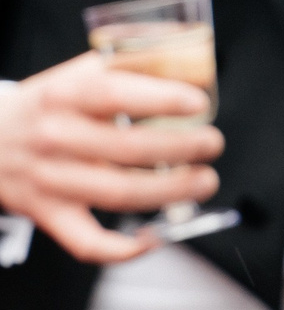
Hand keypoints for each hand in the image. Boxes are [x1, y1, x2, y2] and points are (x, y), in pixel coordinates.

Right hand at [0, 53, 221, 263]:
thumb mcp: (79, 72)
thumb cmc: (46, 104)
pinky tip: (154, 237)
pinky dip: (123, 249)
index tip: (199, 103)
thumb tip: (195, 59)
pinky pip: (86, 242)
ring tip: (204, 182)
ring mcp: (50, 180)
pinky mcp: (47, 214)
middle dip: (184, 148)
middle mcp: (55, 138)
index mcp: (64, 96)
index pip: (115, 93)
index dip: (163, 99)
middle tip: (212, 144)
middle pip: (128, 148)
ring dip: (172, 192)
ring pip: (119, 195)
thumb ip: (132, 62)